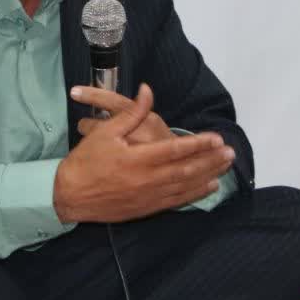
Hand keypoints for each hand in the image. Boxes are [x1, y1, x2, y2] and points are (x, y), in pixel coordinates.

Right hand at [54, 83, 234, 223]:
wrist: (69, 196)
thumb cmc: (86, 161)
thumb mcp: (105, 132)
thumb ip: (131, 112)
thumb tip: (148, 91)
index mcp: (138, 159)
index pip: (176, 149)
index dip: (198, 143)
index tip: (216, 137)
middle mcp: (148, 179)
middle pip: (187, 169)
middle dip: (210, 160)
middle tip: (230, 152)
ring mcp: (149, 196)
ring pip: (185, 186)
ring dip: (208, 176)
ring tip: (225, 167)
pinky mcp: (146, 208)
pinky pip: (176, 201)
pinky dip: (195, 194)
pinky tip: (208, 187)